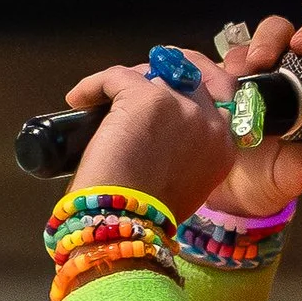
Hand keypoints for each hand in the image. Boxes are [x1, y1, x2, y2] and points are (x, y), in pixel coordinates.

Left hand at [62, 53, 237, 220]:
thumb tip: (164, 136)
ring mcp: (180, 107)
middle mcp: (209, 123)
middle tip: (134, 82)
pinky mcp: (145, 99)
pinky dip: (93, 84)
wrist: (124, 227)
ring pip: (152, 73)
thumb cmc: (145, 217)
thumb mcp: (186, 187)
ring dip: (126, 82)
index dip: (190, 86)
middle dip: (161, 75)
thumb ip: (188, 157)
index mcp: (224, 147)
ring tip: (103, 100)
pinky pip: (116, 75)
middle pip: (189, 74)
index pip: (219, 96)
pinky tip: (78, 99)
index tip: (165, 86)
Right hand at [198, 9, 301, 220]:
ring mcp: (242, 77)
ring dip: (238, 54)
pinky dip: (202, 62)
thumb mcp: (288, 178)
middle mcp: (276, 76)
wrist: (224, 197)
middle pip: (280, 35)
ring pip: (244, 45)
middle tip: (259, 60)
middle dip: (271, 38)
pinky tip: (201, 78)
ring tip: (229, 80)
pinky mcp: (211, 83)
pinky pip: (205, 61)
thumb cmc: (265, 182)